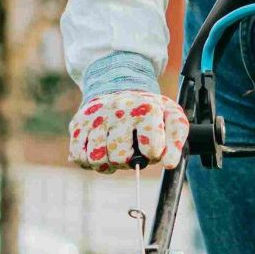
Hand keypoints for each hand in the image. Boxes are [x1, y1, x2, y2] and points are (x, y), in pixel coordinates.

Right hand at [68, 91, 189, 172]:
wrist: (120, 89)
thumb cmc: (150, 111)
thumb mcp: (172, 120)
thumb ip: (176, 143)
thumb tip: (168, 164)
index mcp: (146, 108)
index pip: (150, 148)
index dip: (152, 154)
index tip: (152, 146)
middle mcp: (118, 110)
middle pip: (120, 157)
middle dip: (128, 161)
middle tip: (131, 150)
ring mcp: (95, 117)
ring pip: (96, 159)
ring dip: (108, 164)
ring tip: (115, 152)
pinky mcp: (78, 123)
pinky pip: (79, 156)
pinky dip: (90, 162)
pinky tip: (100, 151)